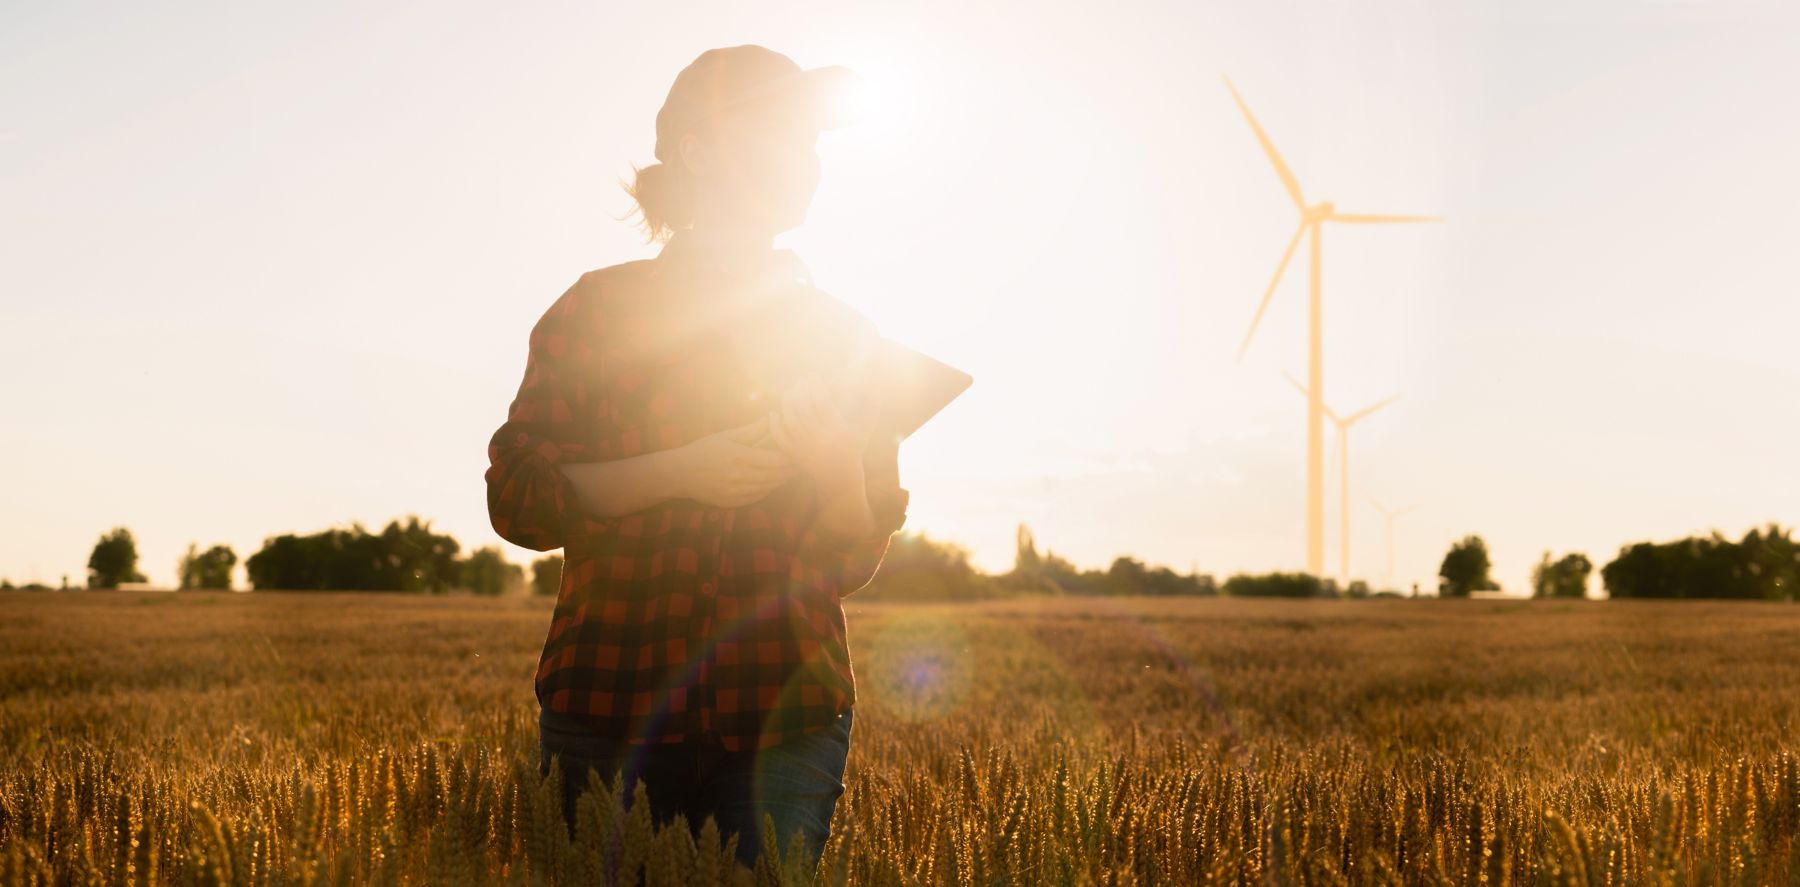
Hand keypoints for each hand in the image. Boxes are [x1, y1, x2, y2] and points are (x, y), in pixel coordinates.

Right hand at [673, 415, 801, 507]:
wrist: (679, 473)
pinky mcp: (730, 502)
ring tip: (790, 475)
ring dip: (780, 482)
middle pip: (773, 476)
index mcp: (739, 456)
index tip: (798, 452)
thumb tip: (771, 417)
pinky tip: (772, 485)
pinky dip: (766, 491)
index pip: (774, 459)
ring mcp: (734, 492)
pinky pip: (755, 498)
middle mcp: (738, 476)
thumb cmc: (703, 450)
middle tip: (800, 465)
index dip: (789, 457)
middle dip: (789, 471)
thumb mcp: (726, 436)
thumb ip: (752, 430)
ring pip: (766, 488)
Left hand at [768, 373, 874, 482]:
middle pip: (804, 408)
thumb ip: (872, 407)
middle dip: (800, 390)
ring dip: (787, 404)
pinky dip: (775, 425)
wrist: (840, 478)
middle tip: (800, 380)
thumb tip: (878, 386)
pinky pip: (781, 438)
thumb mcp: (865, 429)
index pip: (822, 401)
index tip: (813, 375)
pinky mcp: (796, 455)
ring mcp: (806, 447)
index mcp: (837, 429)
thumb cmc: (854, 449)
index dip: (815, 385)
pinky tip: (773, 414)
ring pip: (791, 421)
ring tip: (788, 392)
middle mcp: (820, 438)